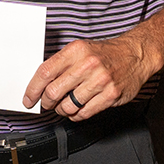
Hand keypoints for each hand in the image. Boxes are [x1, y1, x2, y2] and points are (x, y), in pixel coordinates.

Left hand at [22, 35, 155, 120]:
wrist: (135, 54)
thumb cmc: (105, 53)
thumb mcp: (81, 49)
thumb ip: (62, 63)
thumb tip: (40, 83)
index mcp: (76, 50)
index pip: (46, 72)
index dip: (33, 89)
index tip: (28, 99)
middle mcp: (88, 64)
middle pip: (54, 92)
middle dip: (46, 102)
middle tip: (47, 103)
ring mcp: (101, 80)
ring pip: (68, 106)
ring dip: (62, 110)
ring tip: (64, 105)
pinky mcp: (111, 95)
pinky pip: (84, 113)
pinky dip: (76, 115)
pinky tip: (77, 109)